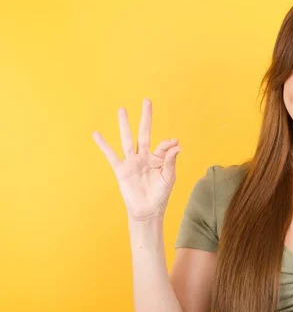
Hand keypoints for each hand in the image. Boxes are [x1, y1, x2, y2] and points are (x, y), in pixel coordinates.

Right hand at [92, 98, 181, 220]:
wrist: (147, 211)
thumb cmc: (160, 195)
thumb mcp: (169, 178)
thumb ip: (171, 161)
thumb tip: (177, 145)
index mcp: (158, 159)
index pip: (163, 145)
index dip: (168, 143)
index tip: (173, 142)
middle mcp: (144, 157)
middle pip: (144, 133)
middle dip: (145, 117)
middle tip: (146, 101)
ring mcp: (132, 162)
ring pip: (127, 139)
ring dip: (125, 124)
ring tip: (122, 110)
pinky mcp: (121, 169)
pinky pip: (111, 155)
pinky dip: (103, 145)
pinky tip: (96, 134)